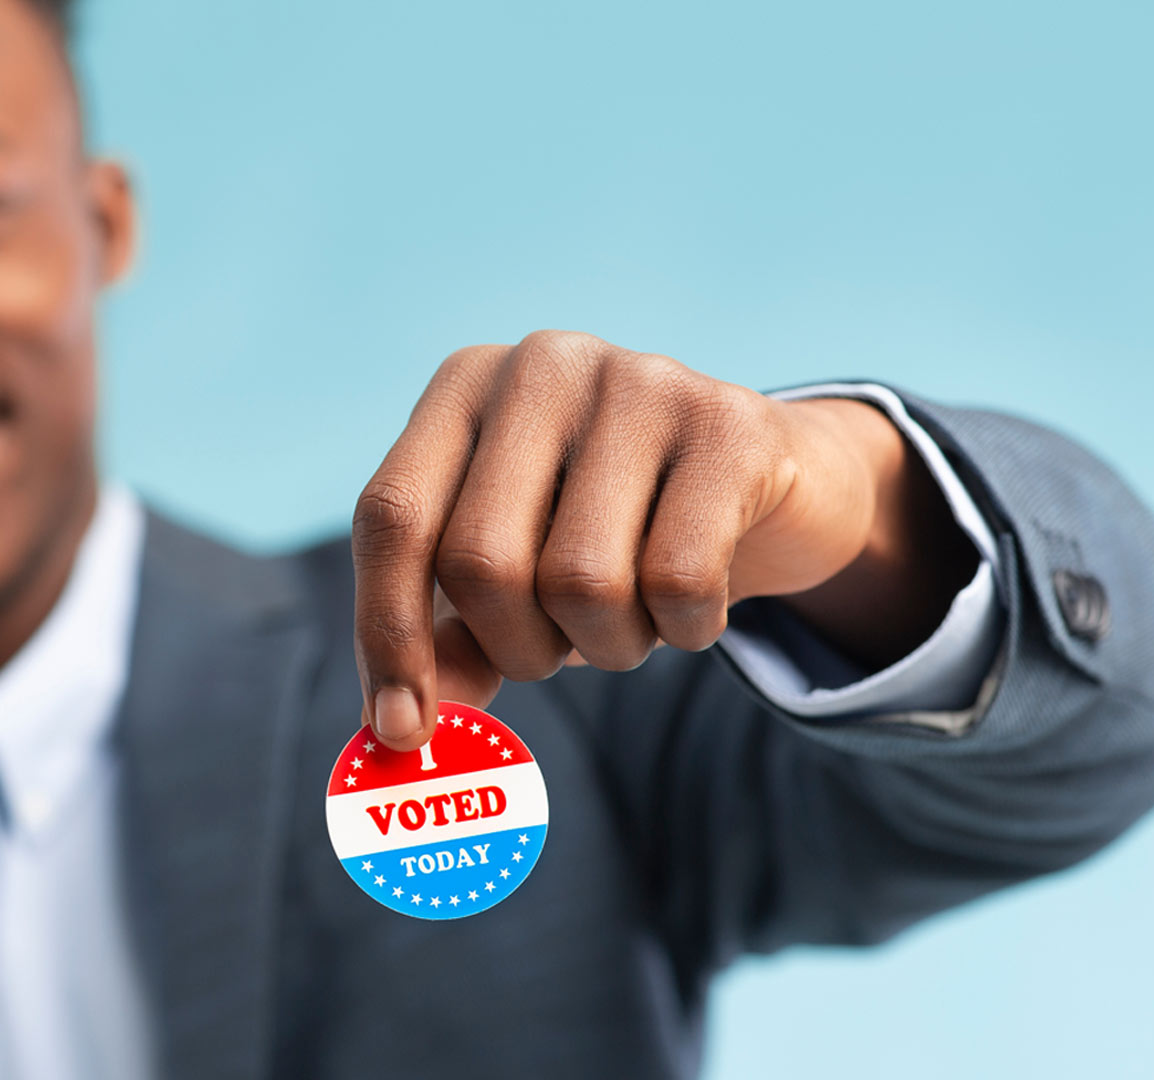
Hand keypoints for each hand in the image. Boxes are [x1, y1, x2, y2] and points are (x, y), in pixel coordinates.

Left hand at [352, 330, 973, 749]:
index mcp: (464, 386)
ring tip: (629, 620)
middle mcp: (542, 365)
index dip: (388, 631)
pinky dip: (683, 630)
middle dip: (517, 647)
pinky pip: (679, 579)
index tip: (401, 729)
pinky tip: (693, 608)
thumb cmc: (612, 532)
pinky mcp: (729, 423)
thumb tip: (396, 728)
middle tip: (557, 651)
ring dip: (606, 646)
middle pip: (482, 559)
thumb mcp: (515, 575)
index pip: (392, 515)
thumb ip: (450, 640)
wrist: (765, 480)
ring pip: (581, 580)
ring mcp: (639, 382)